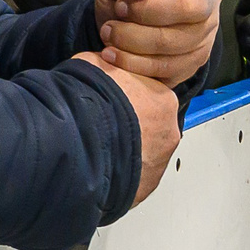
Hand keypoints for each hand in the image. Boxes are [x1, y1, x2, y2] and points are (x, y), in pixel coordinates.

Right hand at [73, 55, 181, 204]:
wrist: (79, 138)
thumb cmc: (91, 98)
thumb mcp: (96, 62)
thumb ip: (110, 66)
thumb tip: (107, 63)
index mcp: (164, 99)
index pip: (150, 98)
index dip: (127, 99)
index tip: (109, 102)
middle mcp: (169, 132)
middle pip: (150, 128)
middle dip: (130, 128)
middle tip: (102, 127)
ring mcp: (159, 163)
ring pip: (142, 155)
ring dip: (125, 153)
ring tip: (98, 149)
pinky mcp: (144, 187)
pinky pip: (132, 178)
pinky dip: (119, 174)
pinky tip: (99, 167)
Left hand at [93, 0, 231, 86]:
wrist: (119, 28)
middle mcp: (209, 0)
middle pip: (191, 7)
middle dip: (146, 10)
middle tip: (120, 7)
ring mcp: (205, 34)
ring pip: (176, 42)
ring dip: (133, 37)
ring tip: (110, 30)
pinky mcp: (193, 63)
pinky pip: (167, 67)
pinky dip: (133, 61)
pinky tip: (113, 52)